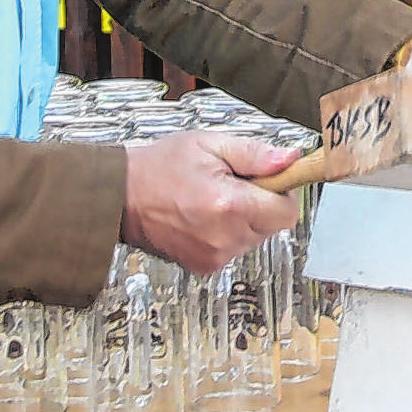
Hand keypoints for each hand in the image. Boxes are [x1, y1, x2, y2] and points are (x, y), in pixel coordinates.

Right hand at [121, 132, 299, 272]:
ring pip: (255, 238)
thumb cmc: (159, 167)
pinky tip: (204, 216)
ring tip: (212, 199)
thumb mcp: (209, 145)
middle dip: (260, 203)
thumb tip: (290, 159)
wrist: (120, 197)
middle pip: (272, 226)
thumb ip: (255, 154)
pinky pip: (235, 248)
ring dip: (244, 219)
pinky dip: (227, 233)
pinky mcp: (205, 266)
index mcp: (228, 205)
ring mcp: (214, 256)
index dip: (279, 192)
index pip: (286, 212)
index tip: (265, 179)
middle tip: (231, 184)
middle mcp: (224, 237)